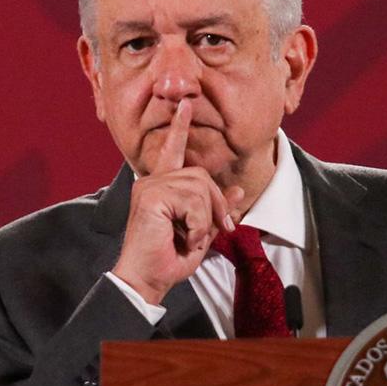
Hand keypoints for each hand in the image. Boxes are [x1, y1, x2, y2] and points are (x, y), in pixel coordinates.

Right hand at [112, 99, 243, 304]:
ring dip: (205, 218)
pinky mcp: (150, 197)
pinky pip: (192, 201)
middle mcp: (151, 182)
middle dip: (217, 202)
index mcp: (160, 186)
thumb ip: (216, 209)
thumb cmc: (168, 260)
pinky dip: (198, 225)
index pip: (172, 151)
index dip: (180, 127)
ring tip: (192, 238)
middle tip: (223, 227)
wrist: (147, 280)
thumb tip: (239, 189)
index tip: (186, 105)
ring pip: (199, 187)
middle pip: (200, 175)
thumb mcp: (201, 232)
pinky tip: (186, 238)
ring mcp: (149, 187)